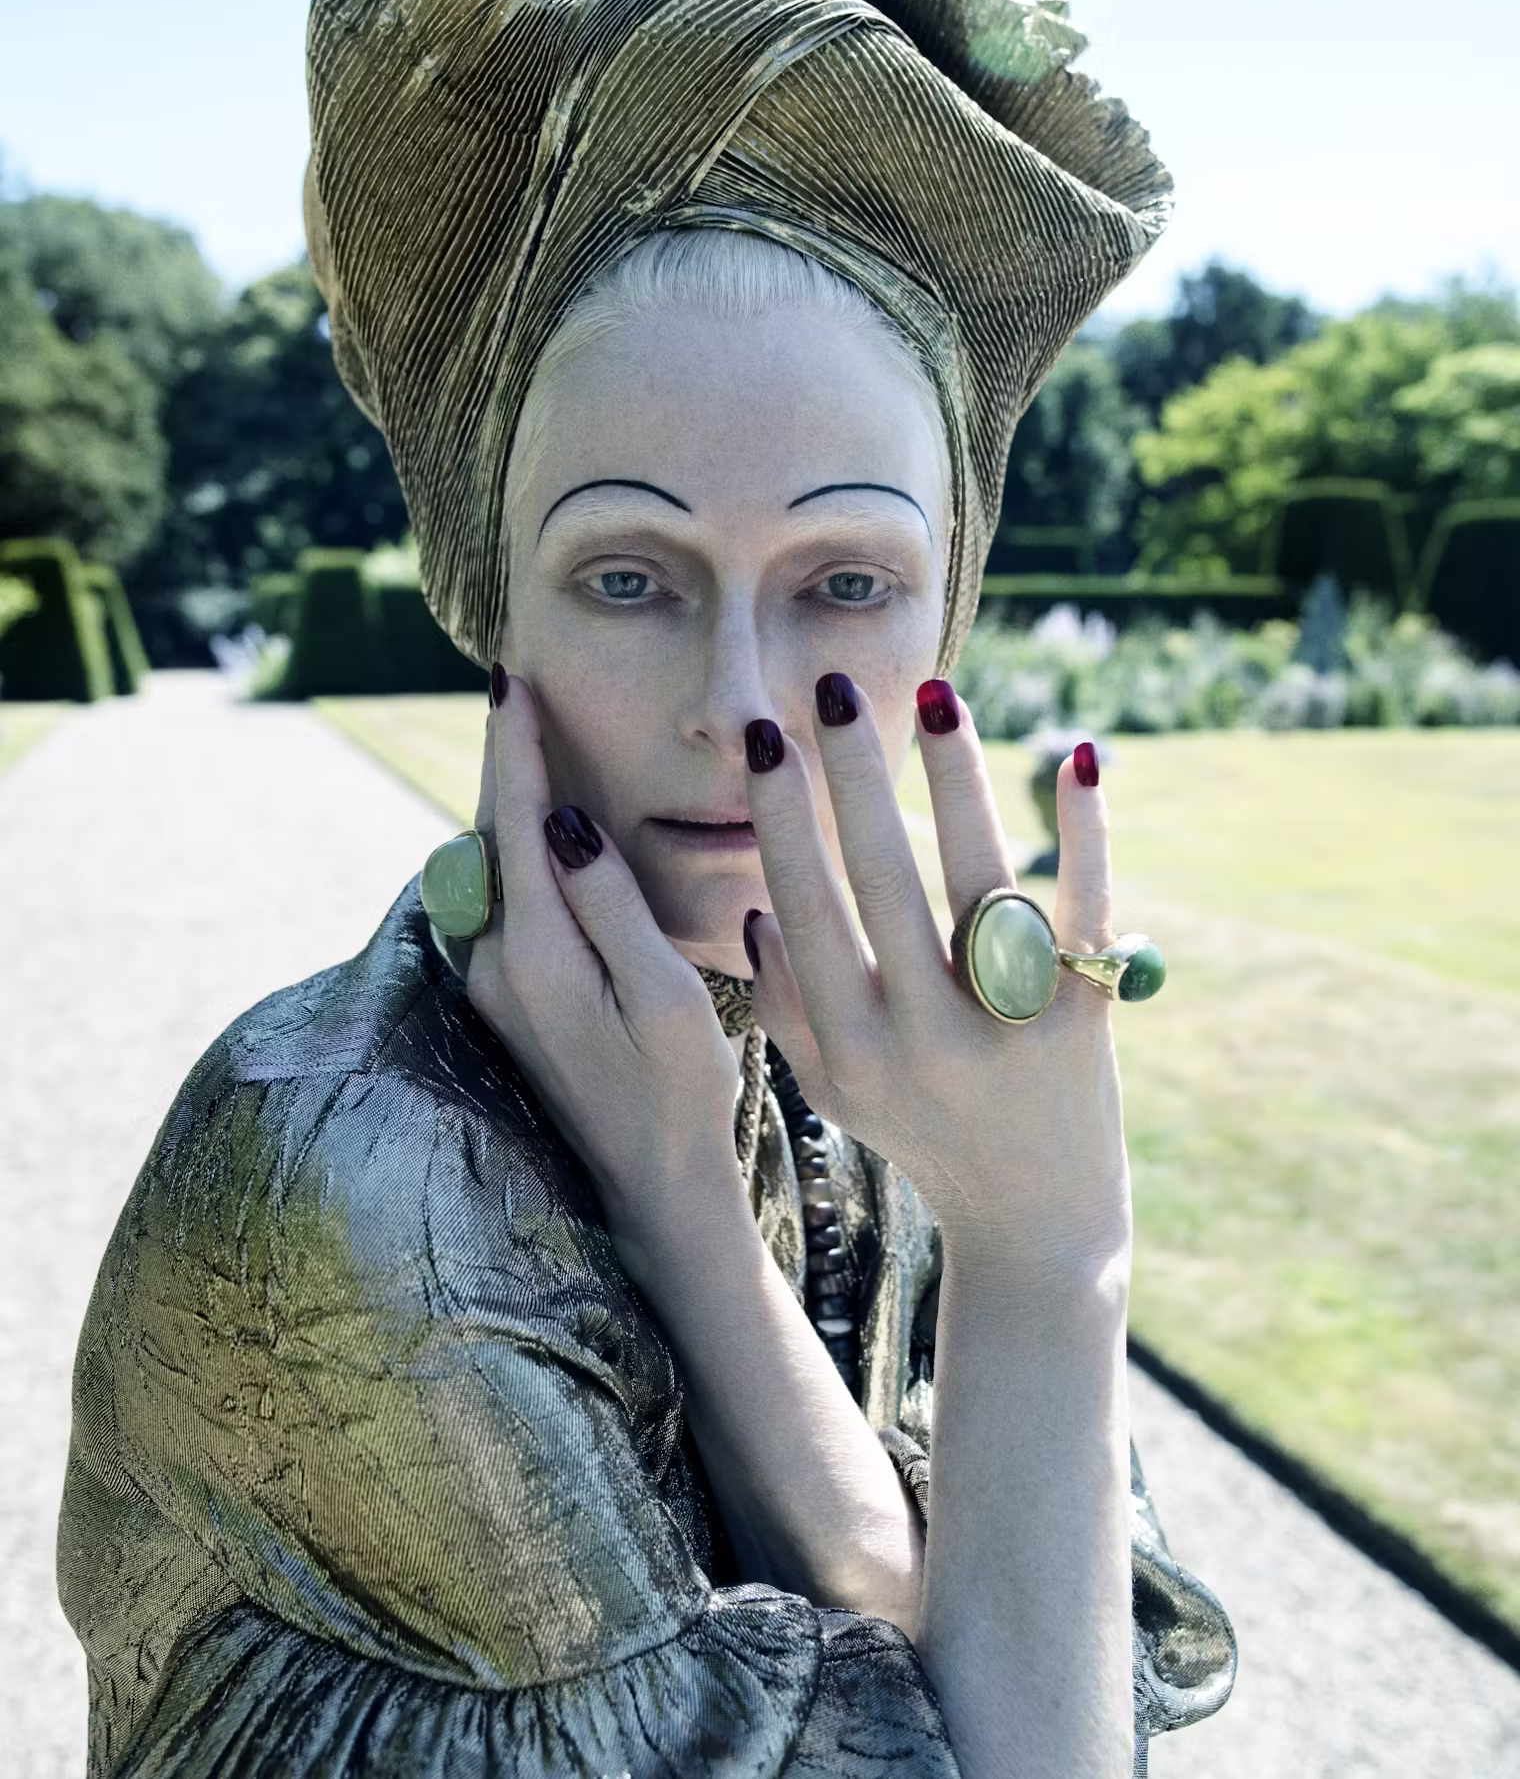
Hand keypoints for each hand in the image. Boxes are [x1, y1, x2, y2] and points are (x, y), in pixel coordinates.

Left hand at [462, 676, 743, 1251]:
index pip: (515, 822)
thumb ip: (611, 905)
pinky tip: (537, 814)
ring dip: (504, 795)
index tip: (510, 677)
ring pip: (492, 862)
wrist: (651, 1188)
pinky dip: (515, 841)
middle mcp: (498, 964)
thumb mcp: (667, 999)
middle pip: (488, 833)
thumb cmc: (681, 1096)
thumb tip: (562, 821)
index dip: (513, 745)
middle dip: (499, 755)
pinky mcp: (510, 996)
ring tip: (521, 726)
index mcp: (538, 956)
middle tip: (510, 679)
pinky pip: (505, 895)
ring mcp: (495, 983)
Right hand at [743, 679, 1128, 1283]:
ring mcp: (1010, 1031)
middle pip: (883, 883)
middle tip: (829, 689)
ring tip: (934, 693)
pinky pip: (1086, 912)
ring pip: (980, 881)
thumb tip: (759, 905)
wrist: (1035, 1227)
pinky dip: (1084, 833)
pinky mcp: (1087, 1024)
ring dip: (956, 778)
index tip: (762, 738)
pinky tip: (1077, 756)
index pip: (807, 910)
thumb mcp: (833, 1087)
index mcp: (851, 1047)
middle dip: (850, 778)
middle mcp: (924, 1038)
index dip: (783, 819)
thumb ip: (788, 1007)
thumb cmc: (920, 1136)